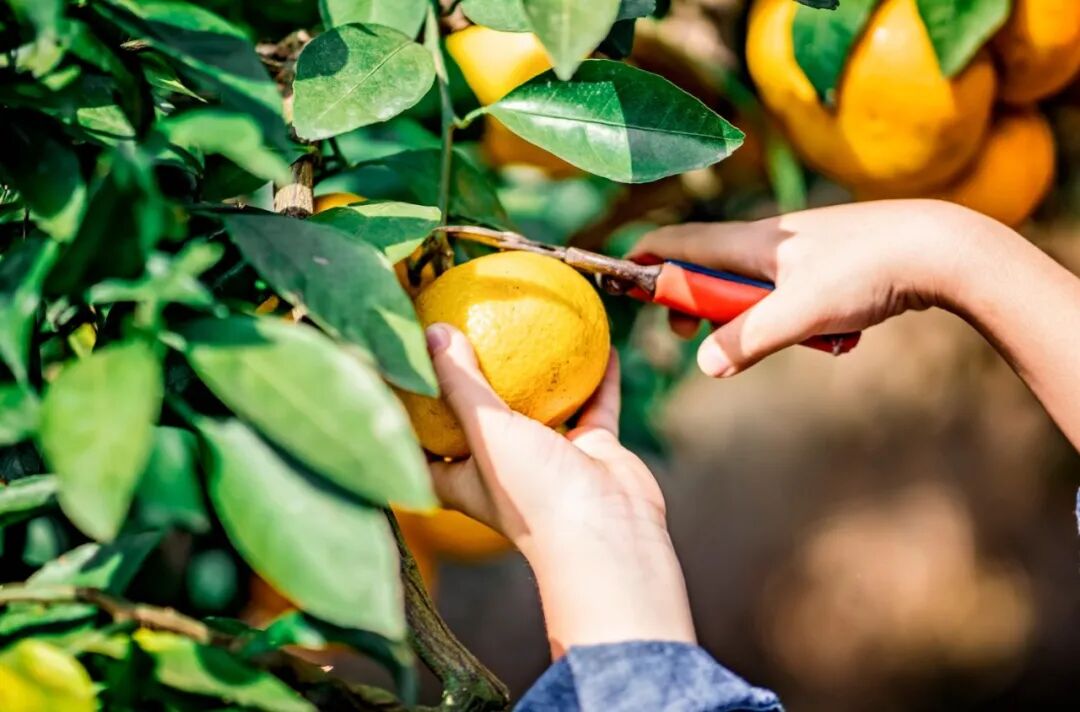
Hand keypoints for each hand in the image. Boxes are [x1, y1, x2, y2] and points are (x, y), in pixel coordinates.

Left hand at [423, 323, 695, 655]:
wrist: (609, 533)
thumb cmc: (534, 492)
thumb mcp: (484, 431)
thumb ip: (459, 382)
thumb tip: (431, 330)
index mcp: (465, 477)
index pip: (424, 442)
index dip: (408, 412)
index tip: (401, 369)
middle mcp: (504, 467)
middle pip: (480, 417)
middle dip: (473, 380)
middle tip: (465, 329)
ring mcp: (550, 458)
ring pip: (541, 405)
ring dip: (538, 371)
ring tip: (531, 324)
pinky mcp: (591, 449)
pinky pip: (594, 403)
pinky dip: (597, 376)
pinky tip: (600, 339)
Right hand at [630, 199, 1004, 376]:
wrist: (941, 250)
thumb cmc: (869, 269)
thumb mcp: (801, 311)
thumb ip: (748, 339)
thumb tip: (703, 363)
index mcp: (752, 241)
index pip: (679, 241)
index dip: (645, 258)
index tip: (620, 279)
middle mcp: (770, 243)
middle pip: (708, 268)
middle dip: (693, 302)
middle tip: (689, 333)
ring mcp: (800, 256)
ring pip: (750, 289)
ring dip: (748, 319)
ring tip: (772, 339)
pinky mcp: (828, 271)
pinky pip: (788, 299)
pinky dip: (791, 321)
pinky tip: (826, 335)